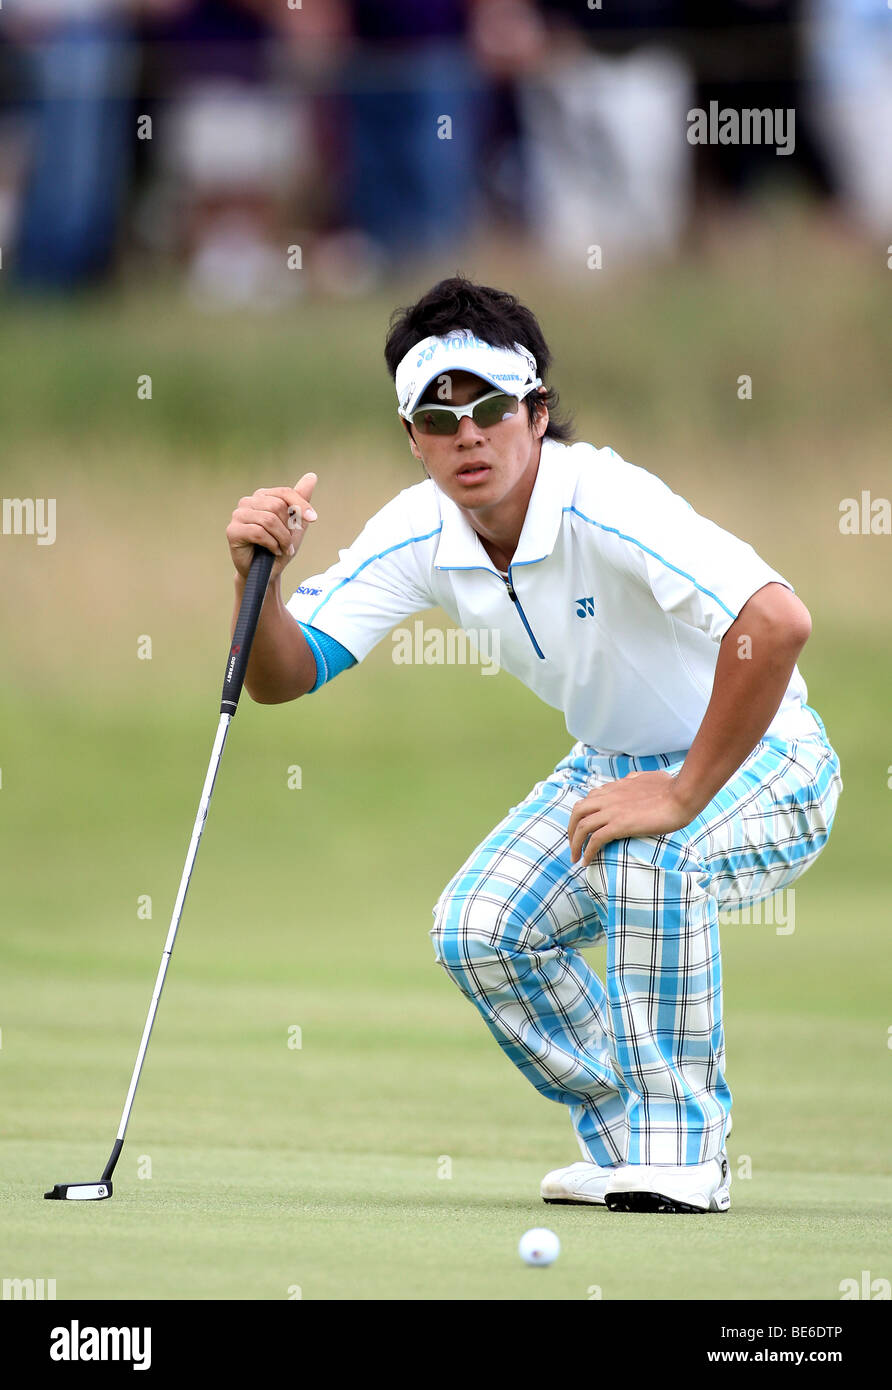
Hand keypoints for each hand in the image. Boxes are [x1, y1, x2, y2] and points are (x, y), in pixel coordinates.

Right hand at [226, 473, 316, 581]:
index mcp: (262, 496)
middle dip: (288, 528)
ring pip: (268, 519)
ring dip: (282, 538)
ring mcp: (238, 515)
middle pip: (277, 506)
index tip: (313, 519)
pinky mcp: (232, 531)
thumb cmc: (280, 547)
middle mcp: (248, 502)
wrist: (267, 573)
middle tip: (288, 543)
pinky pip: (259, 532)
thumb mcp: (295, 524)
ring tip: (283, 549)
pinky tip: (273, 551)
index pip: (284, 492)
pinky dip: (272, 544)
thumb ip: (301, 500)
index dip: (301, 505)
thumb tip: (312, 475)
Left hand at [568, 770, 695, 866]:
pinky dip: (587, 851)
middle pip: (577, 812)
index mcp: (615, 787)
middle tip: (573, 845)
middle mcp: (609, 798)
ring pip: (581, 826)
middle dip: (571, 829)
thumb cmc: (671, 787)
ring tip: (576, 858)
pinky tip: (587, 862)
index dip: (582, 815)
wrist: (681, 795)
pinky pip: (595, 840)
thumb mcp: (647, 777)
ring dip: (575, 844)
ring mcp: (612, 811)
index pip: (589, 799)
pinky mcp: (619, 825)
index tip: (583, 829)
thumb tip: (630, 779)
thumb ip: (635, 779)